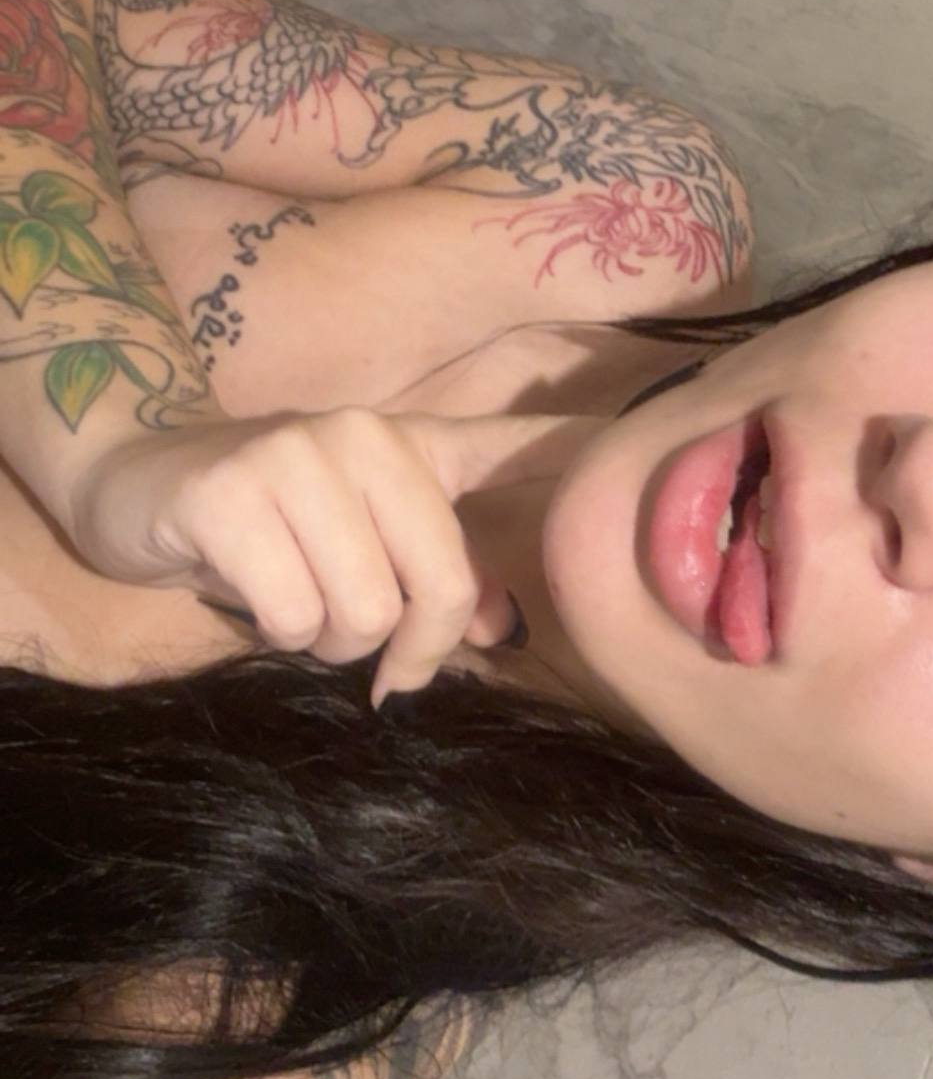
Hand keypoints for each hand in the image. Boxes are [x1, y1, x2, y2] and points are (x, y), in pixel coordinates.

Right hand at [66, 406, 598, 706]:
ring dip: (324, 640)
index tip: (653, 432)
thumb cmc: (266, 525)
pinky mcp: (231, 494)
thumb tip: (502, 628)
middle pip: (439, 588)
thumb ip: (440, 578)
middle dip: (399, 645)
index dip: (581, 447)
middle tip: (352, 638)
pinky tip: (247, 588)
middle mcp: (367, 436)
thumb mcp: (361, 541)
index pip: (514, 444)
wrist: (133, 482)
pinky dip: (274, 631)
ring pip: (363, 613)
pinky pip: (293, 615)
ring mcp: (297, 456)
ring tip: (293, 598)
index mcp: (413, 444)